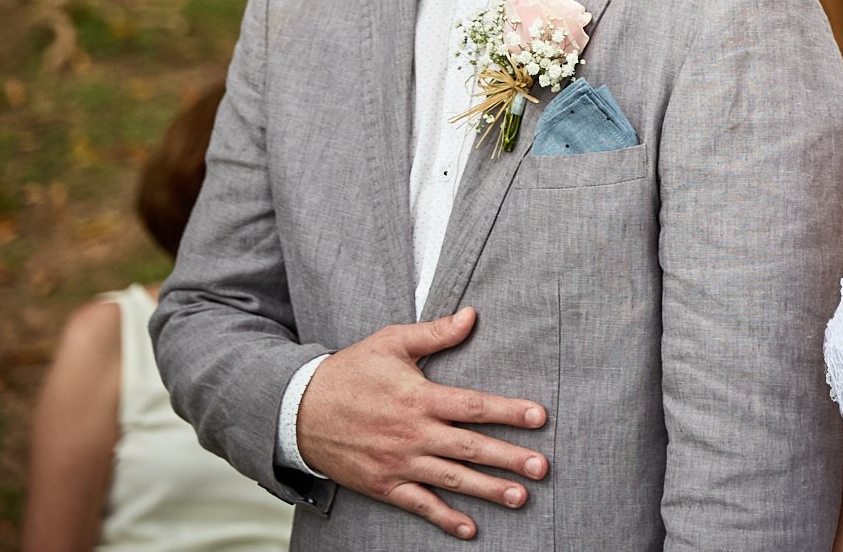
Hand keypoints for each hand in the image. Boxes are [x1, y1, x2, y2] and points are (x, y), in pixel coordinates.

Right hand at [296, 307, 549, 539]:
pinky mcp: (384, 484)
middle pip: (471, 448)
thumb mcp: (391, 342)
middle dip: (510, 458)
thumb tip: (472, 315)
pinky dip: (444, 518)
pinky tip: (469, 528)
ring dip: (487, 490)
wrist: (298, 410)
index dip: (509, 412)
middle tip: (543, 468)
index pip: (474, 406)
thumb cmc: (349, 372)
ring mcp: (399, 463)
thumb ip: (435, 334)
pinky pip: (419, 505)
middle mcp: (414, 434)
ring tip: (520, 497)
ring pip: (452, 480)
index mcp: (420, 397)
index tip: (540, 417)